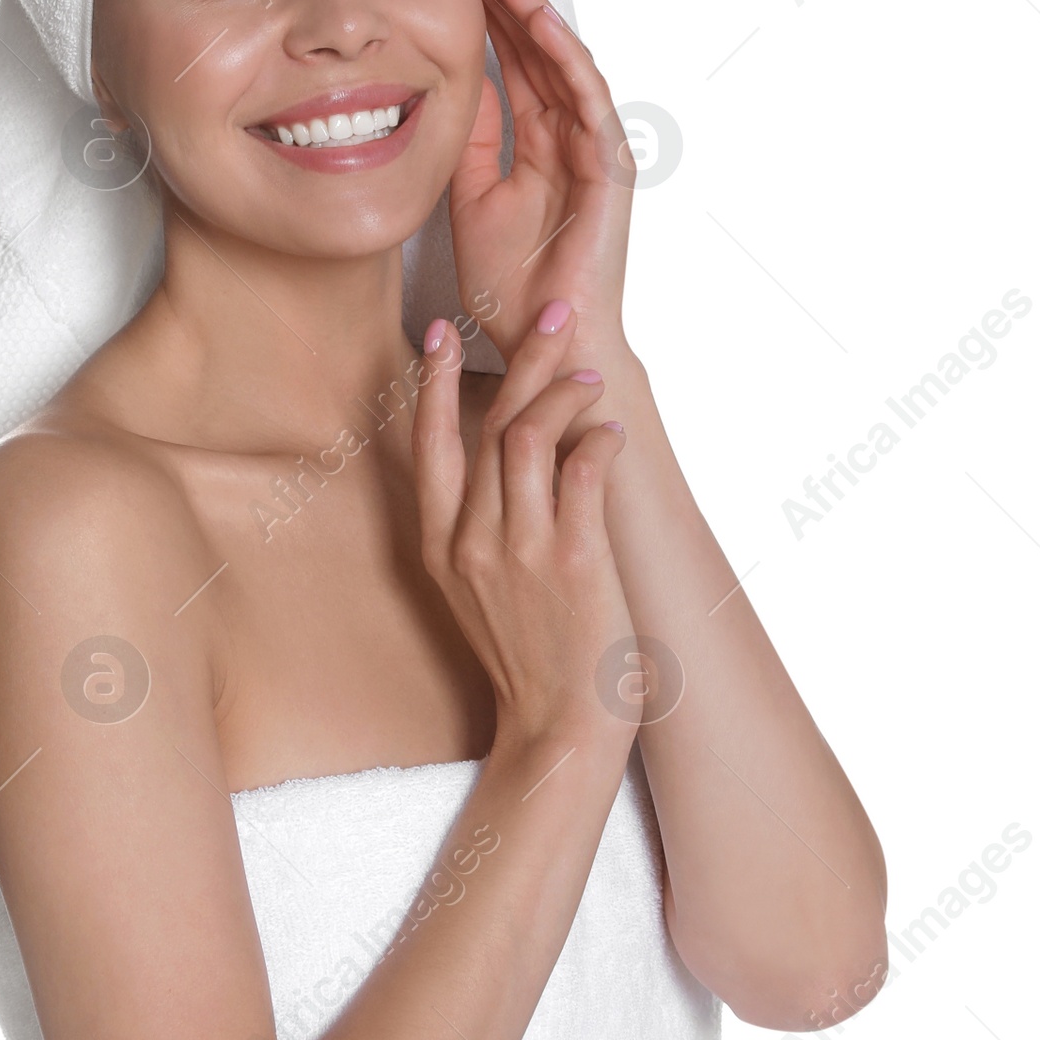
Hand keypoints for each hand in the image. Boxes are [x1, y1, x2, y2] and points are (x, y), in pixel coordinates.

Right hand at [411, 306, 631, 746]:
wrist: (558, 727)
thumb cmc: (528, 657)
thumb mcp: (476, 590)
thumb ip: (481, 525)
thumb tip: (506, 454)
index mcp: (438, 545)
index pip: (428, 442)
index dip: (432, 380)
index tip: (440, 329)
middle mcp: (471, 541)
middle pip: (492, 423)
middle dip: (525, 356)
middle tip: (554, 311)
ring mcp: (519, 551)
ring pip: (532, 437)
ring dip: (566, 391)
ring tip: (592, 374)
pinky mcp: (571, 561)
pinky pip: (582, 474)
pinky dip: (598, 440)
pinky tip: (612, 432)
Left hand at [448, 0, 635, 377]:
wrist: (544, 341)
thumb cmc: (510, 287)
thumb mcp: (468, 196)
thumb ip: (468, 140)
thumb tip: (445, 83)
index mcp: (534, 146)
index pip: (510, 67)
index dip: (484, 20)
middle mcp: (567, 139)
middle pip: (537, 52)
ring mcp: (592, 150)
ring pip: (564, 64)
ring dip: (533, 12)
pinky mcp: (610, 168)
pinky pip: (589, 101)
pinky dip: (566, 59)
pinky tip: (538, 23)